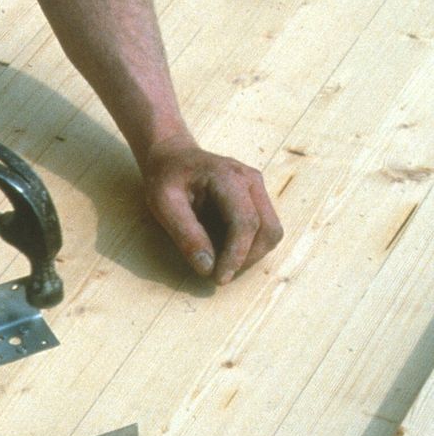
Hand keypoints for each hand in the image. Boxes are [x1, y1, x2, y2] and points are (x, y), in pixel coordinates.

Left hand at [142, 137, 282, 284]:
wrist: (174, 156)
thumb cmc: (166, 177)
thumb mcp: (163, 204)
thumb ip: (185, 234)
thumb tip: (207, 268)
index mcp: (228, 176)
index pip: (245, 222)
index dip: (236, 255)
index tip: (219, 279)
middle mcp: (251, 180)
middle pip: (268, 230)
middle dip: (246, 258)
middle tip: (218, 274)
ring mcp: (258, 188)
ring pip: (271, 232)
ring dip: (250, 255)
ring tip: (220, 262)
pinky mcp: (257, 198)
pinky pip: (264, 229)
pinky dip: (248, 246)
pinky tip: (224, 249)